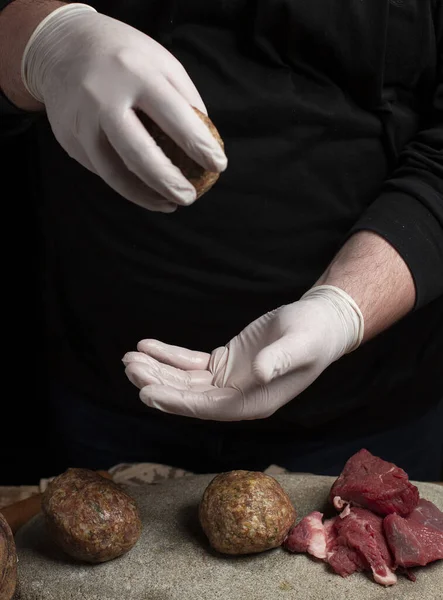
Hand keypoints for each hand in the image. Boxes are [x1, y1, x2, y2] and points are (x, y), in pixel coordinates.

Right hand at [21, 4, 226, 210]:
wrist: (61, 44)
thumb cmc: (124, 55)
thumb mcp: (160, 61)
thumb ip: (184, 99)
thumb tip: (203, 145)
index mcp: (135, 73)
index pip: (174, 116)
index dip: (199, 145)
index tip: (218, 165)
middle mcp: (103, 97)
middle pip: (138, 152)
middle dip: (167, 181)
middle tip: (190, 197)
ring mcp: (81, 120)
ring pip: (113, 171)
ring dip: (144, 195)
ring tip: (168, 204)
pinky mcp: (68, 137)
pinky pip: (100, 168)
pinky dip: (125, 184)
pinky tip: (144, 190)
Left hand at [122, 286, 363, 420]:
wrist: (319, 324)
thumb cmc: (314, 336)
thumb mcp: (300, 346)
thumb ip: (280, 360)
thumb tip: (258, 372)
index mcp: (255, 404)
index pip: (207, 408)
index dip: (176, 401)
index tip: (146, 392)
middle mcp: (237, 398)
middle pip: (188, 396)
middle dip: (158, 383)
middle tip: (130, 367)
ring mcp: (228, 382)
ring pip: (184, 381)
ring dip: (158, 370)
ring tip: (131, 356)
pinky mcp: (224, 364)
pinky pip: (190, 363)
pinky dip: (169, 355)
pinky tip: (149, 345)